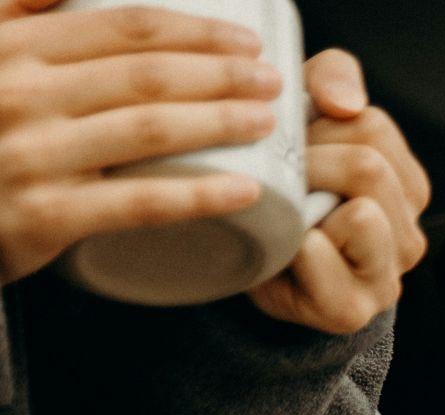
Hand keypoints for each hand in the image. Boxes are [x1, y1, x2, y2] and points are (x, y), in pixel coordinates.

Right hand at [0, 0, 281, 282]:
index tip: (246, 44)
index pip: (124, 29)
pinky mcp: (43, 217)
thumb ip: (19, 9)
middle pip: (146, 76)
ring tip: (267, 123)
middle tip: (272, 83)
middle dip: (222, 76)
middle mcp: (22, 96)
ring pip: (149, 131)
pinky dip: (198, 195)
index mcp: (15, 50)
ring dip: (220, 123)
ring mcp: (33, 157)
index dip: (195, 32)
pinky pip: (137, 203)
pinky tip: (244, 191)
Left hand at [246, 48, 428, 334]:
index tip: (297, 149)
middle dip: (311, 165)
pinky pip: (321, 256)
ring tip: (289, 217)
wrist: (256, 265)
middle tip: (282, 182)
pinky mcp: (352, 310)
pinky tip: (285, 253)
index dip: (320, 128)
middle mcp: (410, 236)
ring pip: (363, 213)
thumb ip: (333, 79)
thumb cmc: (287, 189)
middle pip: (370, 168)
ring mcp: (387, 278)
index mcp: (408, 187)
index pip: (374, 127)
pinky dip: (293, 247)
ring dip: (306, 206)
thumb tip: (345, 104)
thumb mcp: (310, 117)